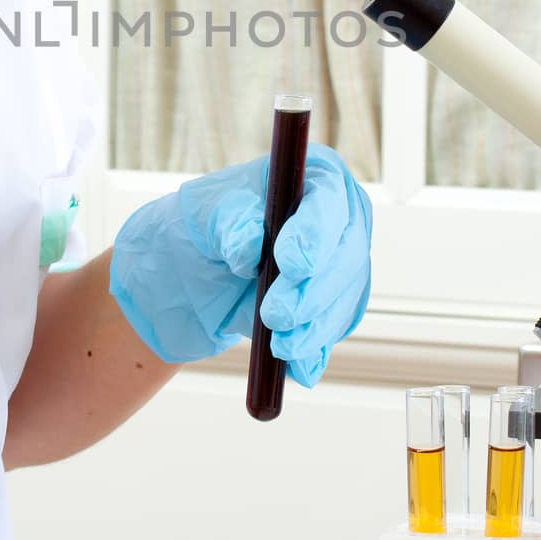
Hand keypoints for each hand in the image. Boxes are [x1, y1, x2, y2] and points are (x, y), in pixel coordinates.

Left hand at [108, 143, 371, 381]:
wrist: (193, 274)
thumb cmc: (202, 226)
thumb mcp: (204, 215)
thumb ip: (228, 222)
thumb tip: (248, 244)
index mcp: (311, 175)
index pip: (330, 199)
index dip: (317, 232)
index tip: (290, 263)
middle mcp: (338, 215)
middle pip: (347, 253)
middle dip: (314, 290)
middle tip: (275, 314)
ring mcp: (340, 260)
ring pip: (346, 296)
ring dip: (316, 325)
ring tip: (280, 344)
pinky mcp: (333, 301)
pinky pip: (335, 327)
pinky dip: (316, 347)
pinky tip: (297, 364)